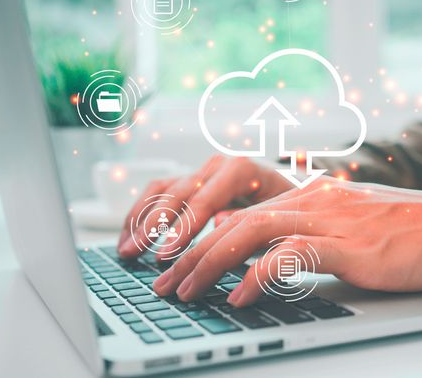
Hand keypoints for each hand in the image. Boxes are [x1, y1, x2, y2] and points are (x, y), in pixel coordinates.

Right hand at [117, 156, 293, 260]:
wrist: (295, 191)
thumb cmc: (291, 208)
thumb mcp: (283, 215)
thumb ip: (256, 221)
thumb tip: (218, 225)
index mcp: (242, 170)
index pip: (205, 199)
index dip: (183, 229)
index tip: (168, 255)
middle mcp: (218, 165)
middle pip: (178, 194)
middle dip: (155, 229)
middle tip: (138, 256)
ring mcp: (202, 171)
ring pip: (162, 190)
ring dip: (140, 221)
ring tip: (126, 251)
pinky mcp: (191, 180)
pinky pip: (158, 192)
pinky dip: (140, 213)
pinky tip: (128, 237)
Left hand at [152, 177, 421, 306]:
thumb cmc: (410, 237)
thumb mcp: (350, 231)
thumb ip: (309, 236)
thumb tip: (267, 256)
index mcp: (310, 198)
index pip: (241, 210)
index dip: (201, 235)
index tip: (175, 261)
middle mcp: (312, 202)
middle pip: (233, 219)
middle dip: (189, 252)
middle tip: (161, 282)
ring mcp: (329, 221)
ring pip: (249, 231)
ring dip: (208, 263)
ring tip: (183, 292)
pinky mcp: (348, 246)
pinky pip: (289, 256)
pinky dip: (257, 276)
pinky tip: (239, 298)